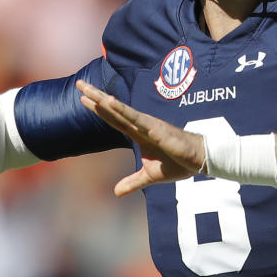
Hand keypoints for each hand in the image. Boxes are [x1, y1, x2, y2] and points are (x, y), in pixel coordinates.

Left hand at [76, 80, 204, 195]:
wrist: (198, 161)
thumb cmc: (177, 164)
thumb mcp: (149, 176)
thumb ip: (132, 182)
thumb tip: (116, 192)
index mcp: (138, 134)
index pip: (114, 119)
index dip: (98, 109)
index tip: (83, 98)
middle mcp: (140, 125)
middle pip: (113, 110)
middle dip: (95, 97)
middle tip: (78, 84)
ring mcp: (147, 124)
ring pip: (120, 110)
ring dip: (103, 100)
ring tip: (88, 90)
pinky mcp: (154, 128)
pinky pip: (135, 118)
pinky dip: (122, 109)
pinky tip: (109, 101)